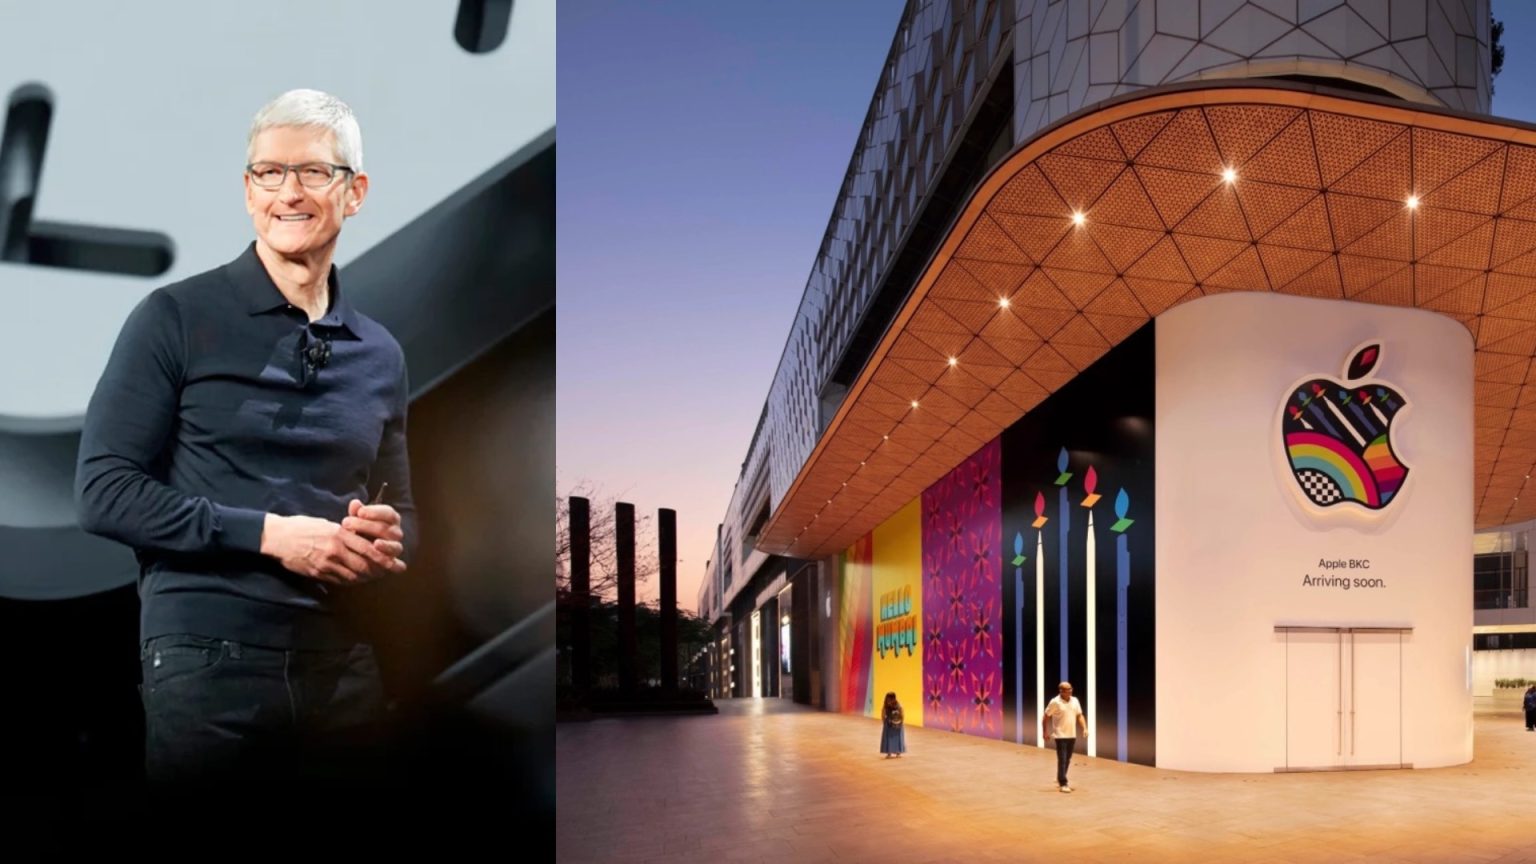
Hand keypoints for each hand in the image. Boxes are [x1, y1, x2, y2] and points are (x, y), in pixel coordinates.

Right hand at [261, 513, 405, 584]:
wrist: (278, 537)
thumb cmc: (303, 527)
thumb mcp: (327, 524)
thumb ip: (345, 531)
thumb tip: (361, 537)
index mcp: (339, 534)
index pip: (368, 548)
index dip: (383, 558)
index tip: (393, 563)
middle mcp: (335, 549)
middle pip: (364, 565)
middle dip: (377, 571)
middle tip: (386, 573)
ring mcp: (326, 563)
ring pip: (353, 576)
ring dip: (365, 578)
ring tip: (372, 577)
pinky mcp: (318, 573)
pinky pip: (340, 581)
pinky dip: (350, 581)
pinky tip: (355, 579)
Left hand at [342, 499, 405, 558]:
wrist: (363, 550)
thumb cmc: (360, 530)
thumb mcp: (357, 520)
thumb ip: (356, 512)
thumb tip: (355, 503)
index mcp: (391, 519)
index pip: (388, 513)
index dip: (375, 512)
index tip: (359, 512)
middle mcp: (396, 532)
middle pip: (385, 528)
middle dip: (366, 526)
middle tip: (346, 523)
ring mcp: (395, 547)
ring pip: (392, 545)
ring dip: (384, 545)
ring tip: (375, 544)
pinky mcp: (392, 561)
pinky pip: (395, 563)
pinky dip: (392, 563)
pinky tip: (381, 561)